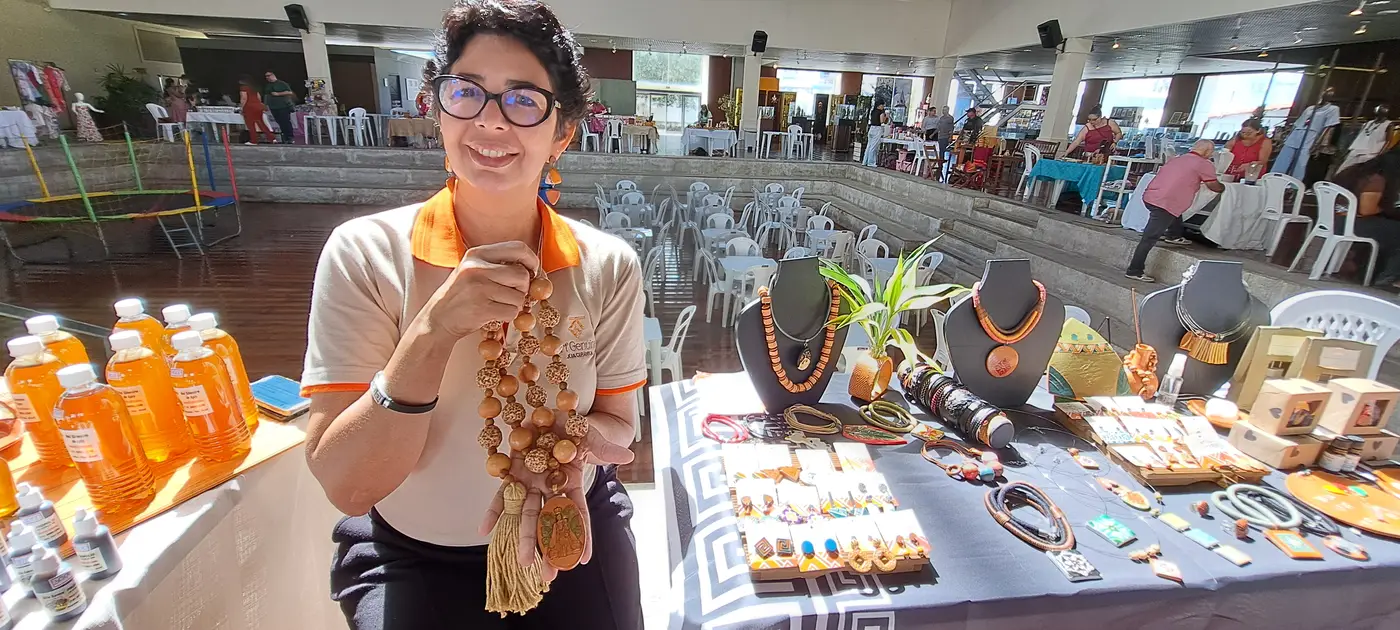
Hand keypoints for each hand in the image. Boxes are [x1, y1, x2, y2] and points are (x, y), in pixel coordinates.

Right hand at [423, 241, 538, 338]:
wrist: (437, 319)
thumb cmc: (461, 295)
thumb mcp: (473, 269)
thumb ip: (498, 264)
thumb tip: (532, 267)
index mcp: (477, 253)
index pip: (518, 248)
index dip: (532, 260)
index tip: (533, 271)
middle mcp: (477, 267)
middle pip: (522, 274)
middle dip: (522, 288)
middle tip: (512, 294)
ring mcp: (479, 288)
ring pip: (519, 296)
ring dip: (515, 304)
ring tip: (498, 305)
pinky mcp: (481, 308)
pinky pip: (512, 312)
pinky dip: (508, 316)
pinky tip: (494, 314)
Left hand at [478, 424, 634, 581]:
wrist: (549, 412)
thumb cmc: (573, 427)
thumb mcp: (591, 436)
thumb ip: (606, 449)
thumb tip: (629, 456)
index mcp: (571, 483)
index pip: (578, 514)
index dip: (581, 536)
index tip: (582, 560)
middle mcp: (550, 488)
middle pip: (550, 521)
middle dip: (549, 547)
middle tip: (550, 574)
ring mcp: (530, 483)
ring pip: (526, 515)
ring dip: (524, 538)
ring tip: (524, 564)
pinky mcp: (512, 474)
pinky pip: (499, 496)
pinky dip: (492, 512)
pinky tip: (484, 530)